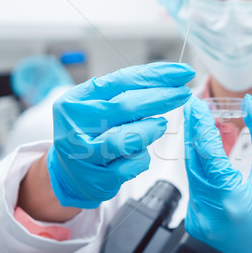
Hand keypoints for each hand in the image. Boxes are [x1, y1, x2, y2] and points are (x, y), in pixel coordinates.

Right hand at [48, 62, 194, 208]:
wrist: (68, 176)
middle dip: (160, 98)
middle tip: (183, 93)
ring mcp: (84, 155)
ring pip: (126, 139)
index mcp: (74, 102)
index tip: (180, 72)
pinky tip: (140, 153)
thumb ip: (122, 95)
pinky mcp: (97, 180)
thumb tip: (166, 83)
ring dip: (150, 130)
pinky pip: (130, 165)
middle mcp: (74, 127)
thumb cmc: (89, 135)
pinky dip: (142, 157)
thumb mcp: (95, 108)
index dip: (154, 75)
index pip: (119, 81)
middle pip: (124, 107)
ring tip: (160, 126)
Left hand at [184, 95, 251, 252]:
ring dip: (198, 150)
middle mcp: (210, 211)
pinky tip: (210, 157)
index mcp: (232, 199)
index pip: (208, 155)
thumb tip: (250, 103)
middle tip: (193, 109)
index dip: (201, 127)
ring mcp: (198, 219)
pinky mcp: (193, 222)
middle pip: (193, 161)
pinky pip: (193, 187)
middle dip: (193, 132)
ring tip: (206, 128)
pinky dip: (201, 170)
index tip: (196, 106)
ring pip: (191, 173)